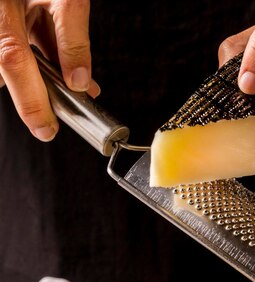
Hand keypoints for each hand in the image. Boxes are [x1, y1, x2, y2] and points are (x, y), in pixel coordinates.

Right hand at [0, 0, 98, 140]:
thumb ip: (72, 35)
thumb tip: (80, 82)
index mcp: (3, 9)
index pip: (13, 59)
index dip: (29, 100)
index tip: (46, 130)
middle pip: (6, 68)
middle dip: (33, 95)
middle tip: (52, 117)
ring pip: (9, 61)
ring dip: (36, 77)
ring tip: (66, 77)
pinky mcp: (4, 22)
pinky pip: (14, 48)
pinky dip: (36, 59)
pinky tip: (56, 62)